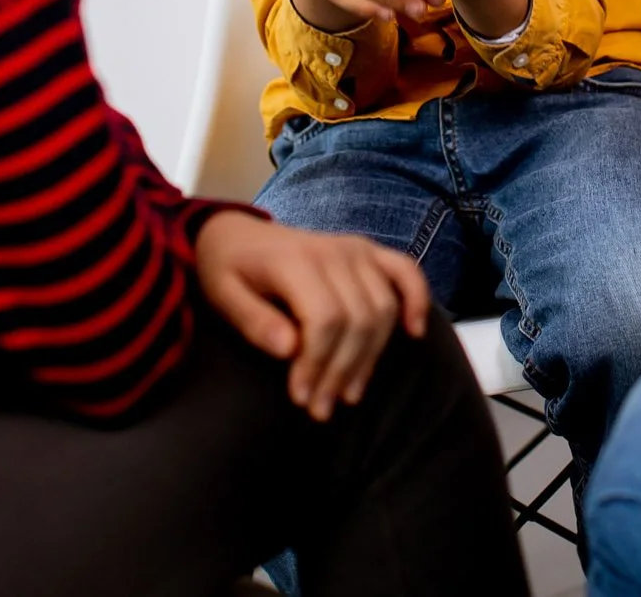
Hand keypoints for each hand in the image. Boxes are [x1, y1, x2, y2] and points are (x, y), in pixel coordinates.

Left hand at [193, 212, 431, 419]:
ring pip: (381, 309)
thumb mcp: (223, 296)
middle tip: (322, 408)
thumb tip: (289, 350)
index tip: (302, 397)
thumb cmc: (226, 269)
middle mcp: (332, 251)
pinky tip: (414, 333)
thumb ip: (254, 322)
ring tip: (347, 393)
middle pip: (357, 320)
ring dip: (370, 357)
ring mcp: (354, 249)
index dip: (317, 364)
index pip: (324, 319)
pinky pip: (405, 271)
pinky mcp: (367, 251)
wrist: (235, 233)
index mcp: (294, 261)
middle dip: (341, 371)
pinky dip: (416, 300)